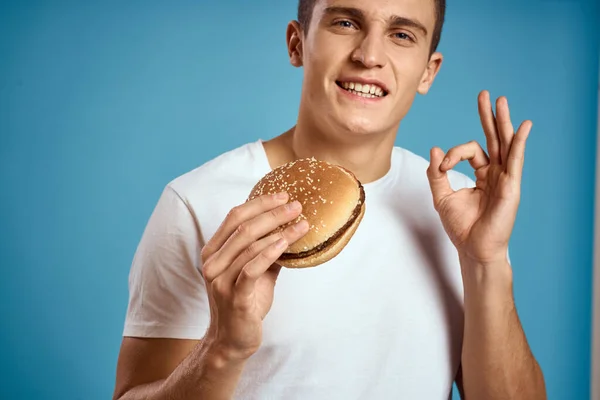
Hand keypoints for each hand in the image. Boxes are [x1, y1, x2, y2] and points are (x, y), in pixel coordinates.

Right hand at [200, 193, 308, 359]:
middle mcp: (213, 263)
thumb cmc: (244, 303)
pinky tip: (285, 243)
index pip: (234, 217)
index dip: (259, 203)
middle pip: (242, 227)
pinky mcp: (234, 297)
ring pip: (249, 245)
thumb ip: (266, 251)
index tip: (282, 195)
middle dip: (272, 213)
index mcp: (214, 252)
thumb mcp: (255, 272)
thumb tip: (290, 229)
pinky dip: (269, 253)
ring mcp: (221, 280)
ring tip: (300, 224)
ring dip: (279, 231)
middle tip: (296, 206)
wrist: (232, 341)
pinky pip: (251, 269)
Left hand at [426, 90, 531, 264]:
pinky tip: (523, 127)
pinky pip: (515, 161)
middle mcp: (496, 173)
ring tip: (500, 100)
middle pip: (494, 138)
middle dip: (489, 116)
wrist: (472, 249)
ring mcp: (505, 179)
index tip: (442, 166)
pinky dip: (518, 143)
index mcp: (482, 174)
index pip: (470, 150)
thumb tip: (434, 148)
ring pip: (505, 144)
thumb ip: (436, 173)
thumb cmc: (461, 226)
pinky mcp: (511, 187)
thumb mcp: (442, 196)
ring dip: (503, 122)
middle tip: (485, 94)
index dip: (452, 154)